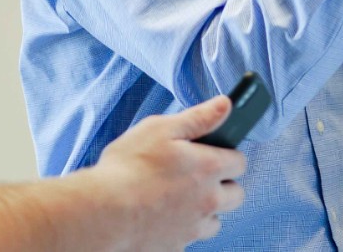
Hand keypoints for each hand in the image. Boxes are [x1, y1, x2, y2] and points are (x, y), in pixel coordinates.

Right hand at [94, 96, 246, 250]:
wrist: (102, 213)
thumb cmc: (128, 167)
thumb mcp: (161, 128)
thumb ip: (198, 118)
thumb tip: (226, 104)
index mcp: (208, 168)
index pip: (239, 162)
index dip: (228, 156)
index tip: (213, 154)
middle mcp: (208, 201)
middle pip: (236, 196)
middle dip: (223, 186)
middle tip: (198, 177)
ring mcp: (193, 228)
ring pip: (215, 221)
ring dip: (205, 211)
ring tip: (179, 199)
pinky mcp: (177, 247)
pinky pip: (190, 239)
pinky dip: (181, 229)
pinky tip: (162, 218)